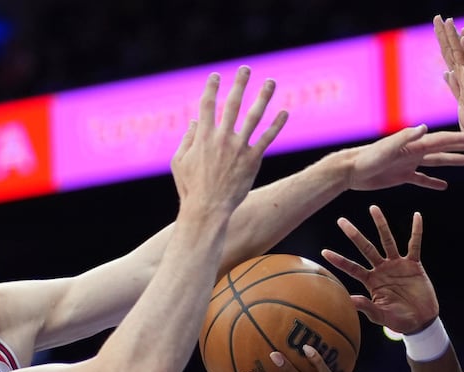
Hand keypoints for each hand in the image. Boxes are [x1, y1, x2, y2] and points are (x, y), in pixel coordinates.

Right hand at [171, 69, 288, 217]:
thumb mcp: (179, 161)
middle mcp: (222, 137)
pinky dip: (276, 124)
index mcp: (202, 136)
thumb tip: (194, 121)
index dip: (211, 88)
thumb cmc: (190, 188)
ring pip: (254, 116)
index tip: (216, 75)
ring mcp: (239, 147)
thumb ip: (186, 139)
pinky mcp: (252, 160)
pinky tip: (285, 112)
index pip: (207, 104)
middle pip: (232, 104)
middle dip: (239, 84)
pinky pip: (267, 138)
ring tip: (271, 82)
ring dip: (263, 97)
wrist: (207, 209)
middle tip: (246, 69)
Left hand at [321, 207, 437, 334]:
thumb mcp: (381, 315)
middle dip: (354, 235)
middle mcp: (382, 269)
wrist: (420, 321)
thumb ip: (366, 306)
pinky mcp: (413, 264)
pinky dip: (417, 231)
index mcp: (371, 281)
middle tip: (341, 221)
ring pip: (387, 241)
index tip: (324, 252)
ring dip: (381, 225)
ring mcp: (397, 265)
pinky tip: (417, 216)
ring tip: (373, 208)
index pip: (352, 268)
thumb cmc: (398, 321)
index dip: (339, 261)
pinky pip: (415, 245)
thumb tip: (347, 300)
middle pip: (365, 248)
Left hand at [344, 125, 463, 190]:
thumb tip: (424, 128)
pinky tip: (444, 186)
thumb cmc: (367, 158)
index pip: (443, 140)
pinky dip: (433, 182)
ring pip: (436, 162)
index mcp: (414, 145)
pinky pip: (422, 179)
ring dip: (452, 161)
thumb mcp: (387, 149)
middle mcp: (414, 151)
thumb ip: (405, 138)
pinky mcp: (401, 176)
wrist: (350, 170)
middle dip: (463, 147)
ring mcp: (409, 163)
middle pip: (444, 148)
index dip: (462, 140)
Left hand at [434, 17, 463, 137]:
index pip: (451, 54)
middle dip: (446, 33)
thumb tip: (445, 72)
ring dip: (455, 36)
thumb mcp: (460, 98)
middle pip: (453, 49)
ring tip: (449, 20)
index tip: (441, 26)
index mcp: (462, 76)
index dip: (445, 40)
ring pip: (462, 52)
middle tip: (438, 16)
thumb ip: (453, 85)